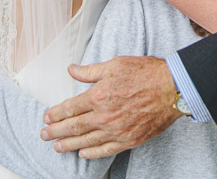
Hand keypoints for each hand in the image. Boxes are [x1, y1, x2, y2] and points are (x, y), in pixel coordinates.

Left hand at [41, 56, 180, 157]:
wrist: (172, 88)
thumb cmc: (145, 73)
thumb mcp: (115, 64)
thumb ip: (90, 70)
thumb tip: (72, 70)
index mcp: (99, 95)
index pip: (70, 108)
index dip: (56, 113)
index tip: (47, 116)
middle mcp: (104, 116)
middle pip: (74, 127)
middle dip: (56, 131)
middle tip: (44, 134)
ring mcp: (116, 130)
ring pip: (87, 141)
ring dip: (69, 144)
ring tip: (57, 147)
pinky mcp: (129, 139)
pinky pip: (106, 150)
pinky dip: (92, 153)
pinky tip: (83, 154)